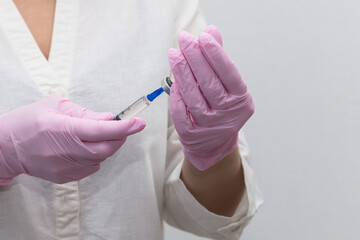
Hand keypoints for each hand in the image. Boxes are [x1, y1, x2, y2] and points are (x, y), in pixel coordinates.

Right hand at [0, 95, 144, 183]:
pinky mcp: (65, 177)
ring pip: (100, 158)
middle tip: (123, 127)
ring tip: (93, 135)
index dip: (124, 127)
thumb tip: (110, 118)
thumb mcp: (56, 106)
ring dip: (106, 146)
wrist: (5, 147)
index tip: (139, 123)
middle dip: (120, 137)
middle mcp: (67, 150)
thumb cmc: (29, 121)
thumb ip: (85, 113)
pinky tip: (83, 148)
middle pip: (107, 148)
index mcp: (64, 129)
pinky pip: (91, 167)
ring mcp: (66, 167)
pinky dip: (94, 156)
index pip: (102, 130)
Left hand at [168, 25, 253, 170]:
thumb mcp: (226, 86)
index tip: (203, 37)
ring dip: (181, 72)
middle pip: (209, 82)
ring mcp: (210, 127)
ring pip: (193, 96)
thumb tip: (212, 31)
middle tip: (184, 39)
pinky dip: (176, 94)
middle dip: (195, 58)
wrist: (213, 144)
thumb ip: (218, 59)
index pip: (229, 73)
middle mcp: (229, 115)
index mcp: (241, 100)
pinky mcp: (192, 134)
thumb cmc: (220, 107)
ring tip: (174, 54)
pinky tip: (173, 79)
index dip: (216, 54)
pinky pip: (181, 111)